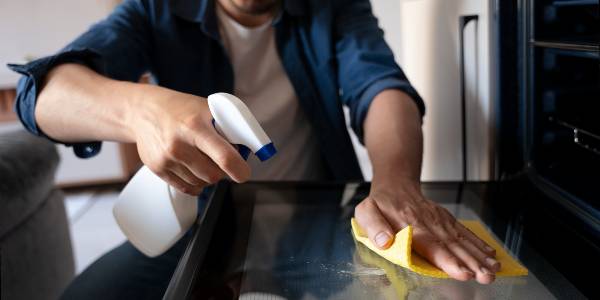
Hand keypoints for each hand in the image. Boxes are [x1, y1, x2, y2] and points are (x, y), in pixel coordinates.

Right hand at [128, 85, 250, 194]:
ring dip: (208, 176)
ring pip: (201, 183)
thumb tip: (248, 149)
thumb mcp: (207, 108)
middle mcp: (179, 145)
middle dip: (223, 171)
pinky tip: (195, 170)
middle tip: (222, 160)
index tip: (244, 172)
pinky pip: (186, 188)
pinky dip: (196, 184)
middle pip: (213, 175)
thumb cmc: (181, 109)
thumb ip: (228, 127)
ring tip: (204, 159)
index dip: (239, 169)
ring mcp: (166, 159)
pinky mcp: (157, 169)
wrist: (143, 111)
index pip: (224, 157)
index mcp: (195, 126)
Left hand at [354, 179, 499, 283]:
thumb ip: (374, 227)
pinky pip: (465, 232)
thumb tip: (384, 241)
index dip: (448, 261)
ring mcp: (441, 221)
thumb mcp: (366, 212)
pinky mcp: (447, 220)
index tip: (463, 272)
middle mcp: (430, 224)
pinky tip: (491, 254)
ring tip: (494, 269)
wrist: (396, 183)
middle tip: (486, 276)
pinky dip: (479, 243)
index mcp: (411, 226)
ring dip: (479, 256)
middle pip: (453, 246)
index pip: (432, 246)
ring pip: (462, 240)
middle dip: (472, 263)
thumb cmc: (380, 203)